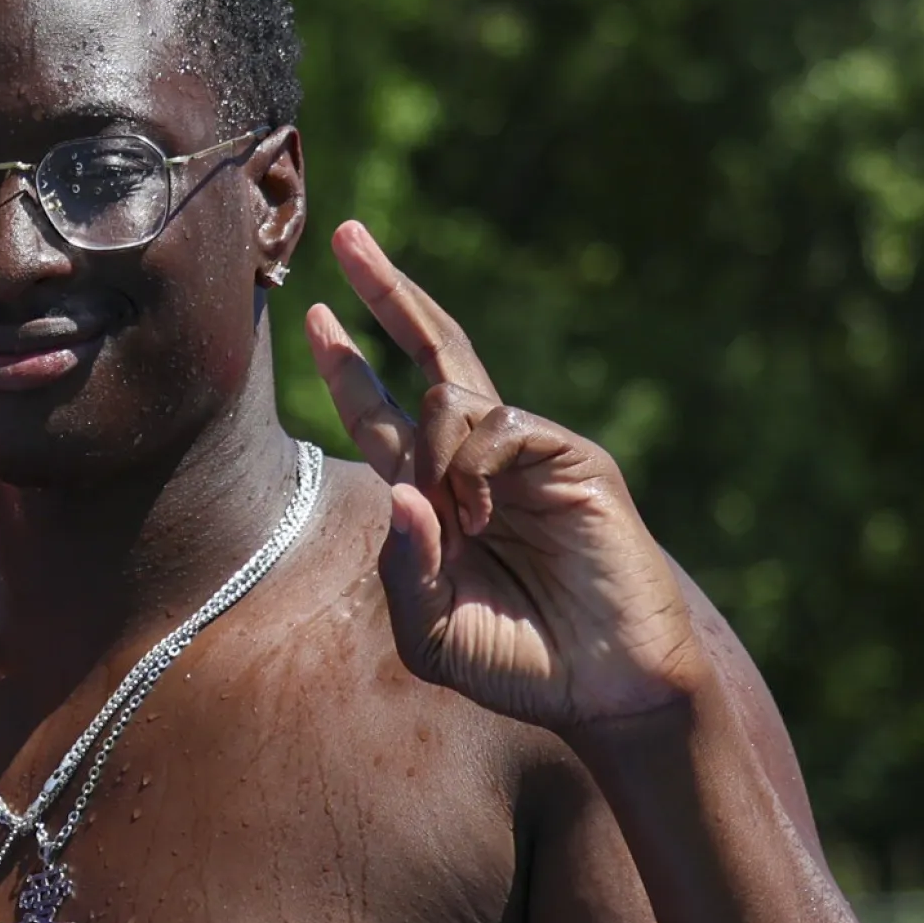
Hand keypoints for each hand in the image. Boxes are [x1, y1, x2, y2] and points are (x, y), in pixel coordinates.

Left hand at [310, 220, 707, 731]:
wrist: (607, 688)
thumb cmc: (519, 664)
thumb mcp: (433, 633)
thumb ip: (403, 570)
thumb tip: (399, 491)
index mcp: (438, 496)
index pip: (383, 414)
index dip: (350, 367)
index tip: (316, 315)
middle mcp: (479, 463)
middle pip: (429, 354)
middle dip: (386, 294)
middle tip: (347, 233)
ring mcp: (527, 455)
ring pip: (451, 395)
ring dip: (433, 452)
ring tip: (464, 525)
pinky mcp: (571, 459)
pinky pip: (500, 425)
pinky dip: (474, 465)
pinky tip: (484, 516)